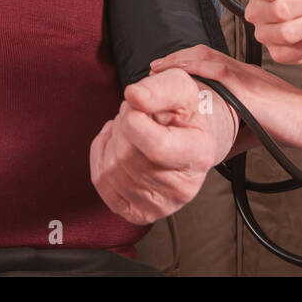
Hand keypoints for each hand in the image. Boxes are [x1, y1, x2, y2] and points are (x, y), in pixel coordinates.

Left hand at [89, 65, 232, 225]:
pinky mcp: (138, 214)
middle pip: (128, 157)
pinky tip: (116, 145)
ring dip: (111, 139)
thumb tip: (134, 96)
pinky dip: (100, 156)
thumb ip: (158, 89)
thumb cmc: (182, 110)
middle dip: (121, 125)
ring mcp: (161, 206)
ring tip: (129, 128)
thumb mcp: (178, 86)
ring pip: (112, 170)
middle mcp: (185, 188)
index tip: (135, 103)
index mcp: (201, 154)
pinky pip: (101, 182)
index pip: (157, 147)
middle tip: (134, 112)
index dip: (133, 121)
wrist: (185, 136)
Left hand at [150, 45, 301, 151]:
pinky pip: (215, 70)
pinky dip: (193, 68)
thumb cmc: (293, 126)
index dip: (187, 61)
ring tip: (158, 69)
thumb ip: (238, 130)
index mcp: (247, 77)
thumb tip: (217, 150)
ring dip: (178, 60)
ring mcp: (245, 76)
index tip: (168, 70)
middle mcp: (244, 71)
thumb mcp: (259, 125)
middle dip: (177, 58)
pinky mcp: (247, 86)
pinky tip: (178, 72)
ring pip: (205, 57)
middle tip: (155, 67)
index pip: (211, 60)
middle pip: (203, 53)